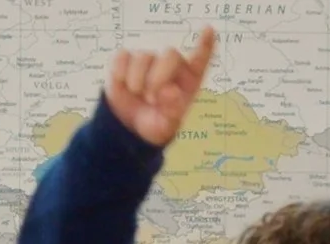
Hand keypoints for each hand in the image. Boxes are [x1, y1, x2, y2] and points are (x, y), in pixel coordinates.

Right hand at [103, 27, 215, 146]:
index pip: (200, 59)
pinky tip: (123, 84)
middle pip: (170, 55)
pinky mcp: (126, 60)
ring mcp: (149, 61)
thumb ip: (172, 111)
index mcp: (188, 81)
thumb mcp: (165, 127)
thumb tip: (172, 91)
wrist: (128, 128)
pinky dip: (121, 72)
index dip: (205, 44)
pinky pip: (123, 56)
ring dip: (138, 79)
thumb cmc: (154, 125)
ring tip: (137, 95)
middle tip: (151, 99)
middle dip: (159, 76)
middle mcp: (170, 66)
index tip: (208, 30)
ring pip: (144, 56)